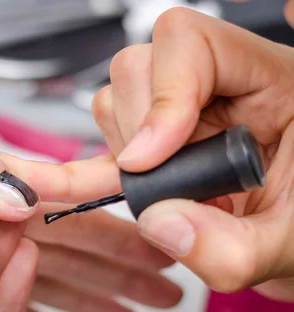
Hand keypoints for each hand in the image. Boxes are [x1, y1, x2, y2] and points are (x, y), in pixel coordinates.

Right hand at [92, 7, 293, 299]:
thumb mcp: (287, 248)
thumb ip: (232, 247)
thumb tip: (160, 222)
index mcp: (273, 84)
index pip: (194, 44)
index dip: (163, 95)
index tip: (148, 159)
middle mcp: (220, 91)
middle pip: (140, 68)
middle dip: (134, 131)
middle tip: (158, 185)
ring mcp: (182, 121)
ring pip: (115, 104)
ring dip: (118, 156)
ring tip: (160, 199)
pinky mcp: (156, 153)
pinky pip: (106, 147)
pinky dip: (83, 173)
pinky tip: (59, 188)